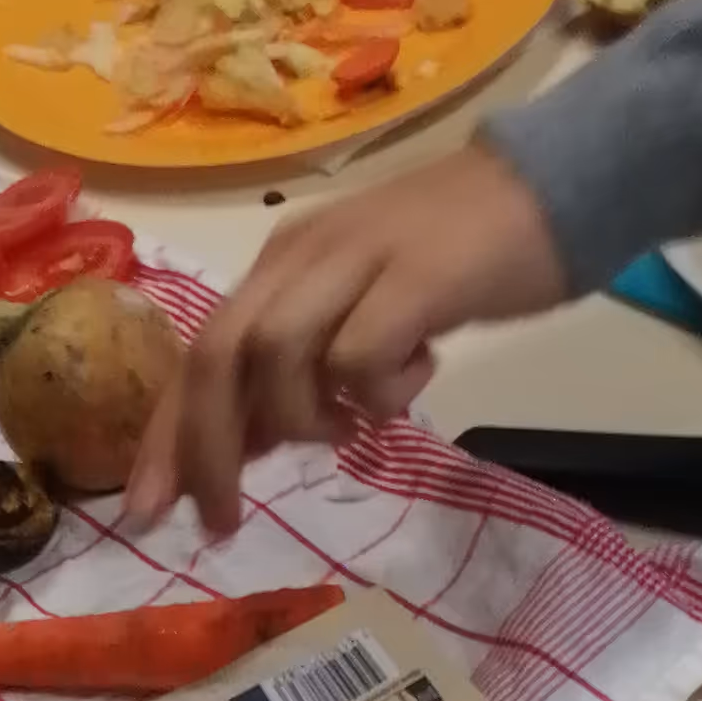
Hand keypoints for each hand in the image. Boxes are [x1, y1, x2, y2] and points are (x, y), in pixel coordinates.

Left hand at [124, 141, 567, 539]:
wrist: (555, 183)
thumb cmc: (460, 258)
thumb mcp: (359, 311)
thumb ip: (302, 367)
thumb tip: (248, 443)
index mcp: (281, 265)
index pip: (197, 352)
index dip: (165, 436)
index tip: (147, 511)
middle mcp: (302, 255)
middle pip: (217, 354)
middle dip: (206, 448)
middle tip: (220, 517)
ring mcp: (357, 259)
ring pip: (274, 353)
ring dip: (298, 417)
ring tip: (347, 428)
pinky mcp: (416, 276)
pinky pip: (358, 355)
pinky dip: (374, 392)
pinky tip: (417, 375)